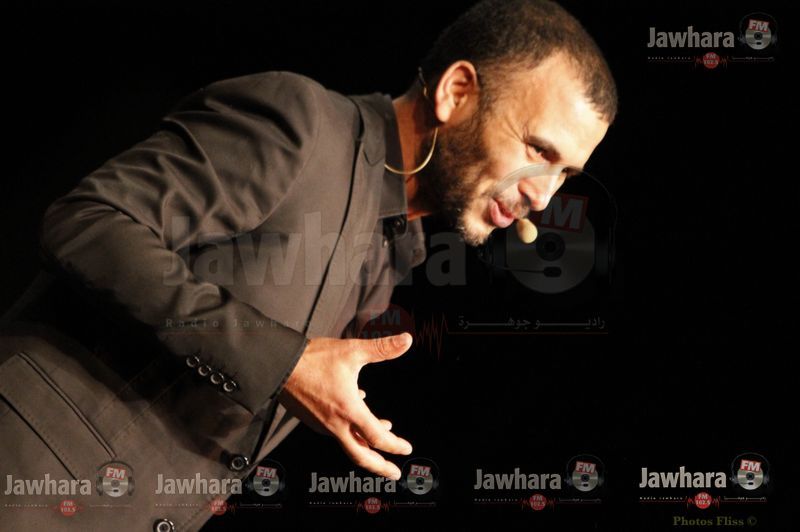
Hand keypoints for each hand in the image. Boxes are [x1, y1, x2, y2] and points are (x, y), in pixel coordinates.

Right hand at [276, 332, 413, 479]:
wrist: (278, 364)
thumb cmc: (313, 358)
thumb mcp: (352, 351)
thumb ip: (382, 348)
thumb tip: (407, 340)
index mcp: (348, 410)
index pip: (377, 438)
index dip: (394, 446)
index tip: (406, 450)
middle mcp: (335, 423)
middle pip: (360, 456)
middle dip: (380, 467)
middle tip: (394, 474)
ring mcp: (321, 424)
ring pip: (347, 443)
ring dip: (365, 444)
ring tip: (378, 437)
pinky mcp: (311, 419)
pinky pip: (335, 431)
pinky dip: (350, 430)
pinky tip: (354, 411)